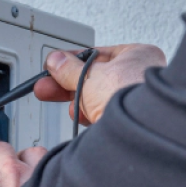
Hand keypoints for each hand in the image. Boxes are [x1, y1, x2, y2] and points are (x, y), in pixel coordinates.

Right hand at [34, 44, 166, 125]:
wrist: (138, 131)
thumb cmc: (127, 95)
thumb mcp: (89, 76)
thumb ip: (69, 69)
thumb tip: (56, 61)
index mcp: (138, 56)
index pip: (97, 55)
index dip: (72, 60)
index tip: (54, 65)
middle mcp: (139, 77)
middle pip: (94, 78)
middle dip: (68, 85)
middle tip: (46, 87)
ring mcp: (133, 100)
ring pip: (96, 98)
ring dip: (80, 103)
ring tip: (73, 108)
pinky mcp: (125, 121)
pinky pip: (101, 115)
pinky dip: (89, 116)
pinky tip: (84, 118)